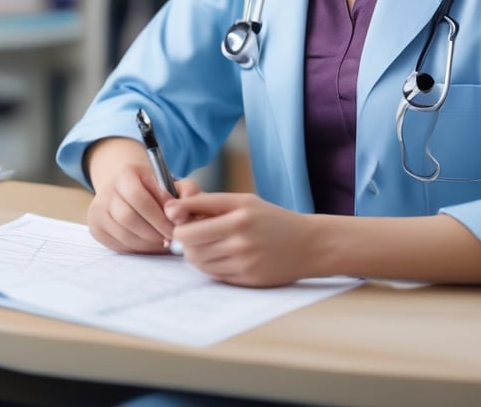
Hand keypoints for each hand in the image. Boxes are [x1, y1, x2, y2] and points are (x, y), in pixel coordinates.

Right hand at [85, 137, 199, 253]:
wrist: (128, 190)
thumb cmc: (156, 189)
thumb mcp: (172, 183)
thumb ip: (187, 192)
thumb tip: (179, 216)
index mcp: (125, 173)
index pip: (139, 198)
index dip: (159, 218)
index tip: (175, 229)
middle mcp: (106, 190)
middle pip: (129, 218)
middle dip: (154, 233)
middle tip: (170, 240)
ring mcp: (97, 210)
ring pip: (123, 234)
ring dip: (147, 243)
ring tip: (162, 242)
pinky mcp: (96, 228)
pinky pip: (118, 245)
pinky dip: (137, 248)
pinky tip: (149, 243)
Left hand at [165, 192, 316, 286]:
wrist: (308, 244)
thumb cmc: (271, 218)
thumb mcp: (243, 200)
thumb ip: (208, 203)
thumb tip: (173, 209)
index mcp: (238, 218)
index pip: (189, 229)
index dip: (179, 225)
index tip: (181, 221)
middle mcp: (240, 242)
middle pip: (191, 249)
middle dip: (186, 241)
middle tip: (194, 233)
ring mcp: (244, 264)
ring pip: (200, 263)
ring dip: (197, 253)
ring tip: (209, 243)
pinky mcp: (248, 280)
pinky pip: (215, 275)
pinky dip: (211, 266)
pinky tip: (222, 255)